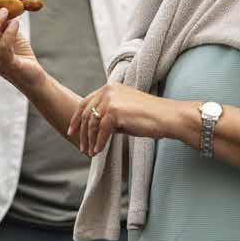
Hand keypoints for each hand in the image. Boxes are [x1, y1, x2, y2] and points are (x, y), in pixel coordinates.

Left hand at [68, 82, 191, 156]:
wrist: (168, 117)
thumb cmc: (149, 117)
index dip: (76, 119)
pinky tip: (98, 151)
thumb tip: (92, 129)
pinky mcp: (115, 111)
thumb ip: (108, 116)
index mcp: (109, 88)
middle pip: (86, 113)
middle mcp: (108, 91)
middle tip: (81, 146)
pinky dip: (98, 143)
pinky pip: (101, 131)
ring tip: (89, 152)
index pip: (86, 103)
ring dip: (89, 140)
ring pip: (92, 123)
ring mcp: (111, 100)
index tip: (71, 132)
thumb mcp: (124, 113)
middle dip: (81, 132)